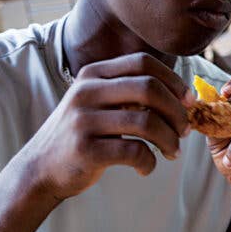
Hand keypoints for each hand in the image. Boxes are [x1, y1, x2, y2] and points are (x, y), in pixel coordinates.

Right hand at [21, 52, 191, 199]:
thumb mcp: (98, 103)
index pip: (143, 63)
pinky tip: (146, 168)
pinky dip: (149, 162)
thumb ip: (130, 93)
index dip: (173, 80)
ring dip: (168, 140)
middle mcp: (86, 92)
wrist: (41, 167)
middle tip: (184, 131)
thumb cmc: (83, 134)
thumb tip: (183, 96)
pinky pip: (134, 152)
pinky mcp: (85, 149)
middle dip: (176, 111)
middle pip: (149, 89)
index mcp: (93, 75)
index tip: (189, 101)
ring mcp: (83, 120)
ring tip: (171, 152)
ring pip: (146, 123)